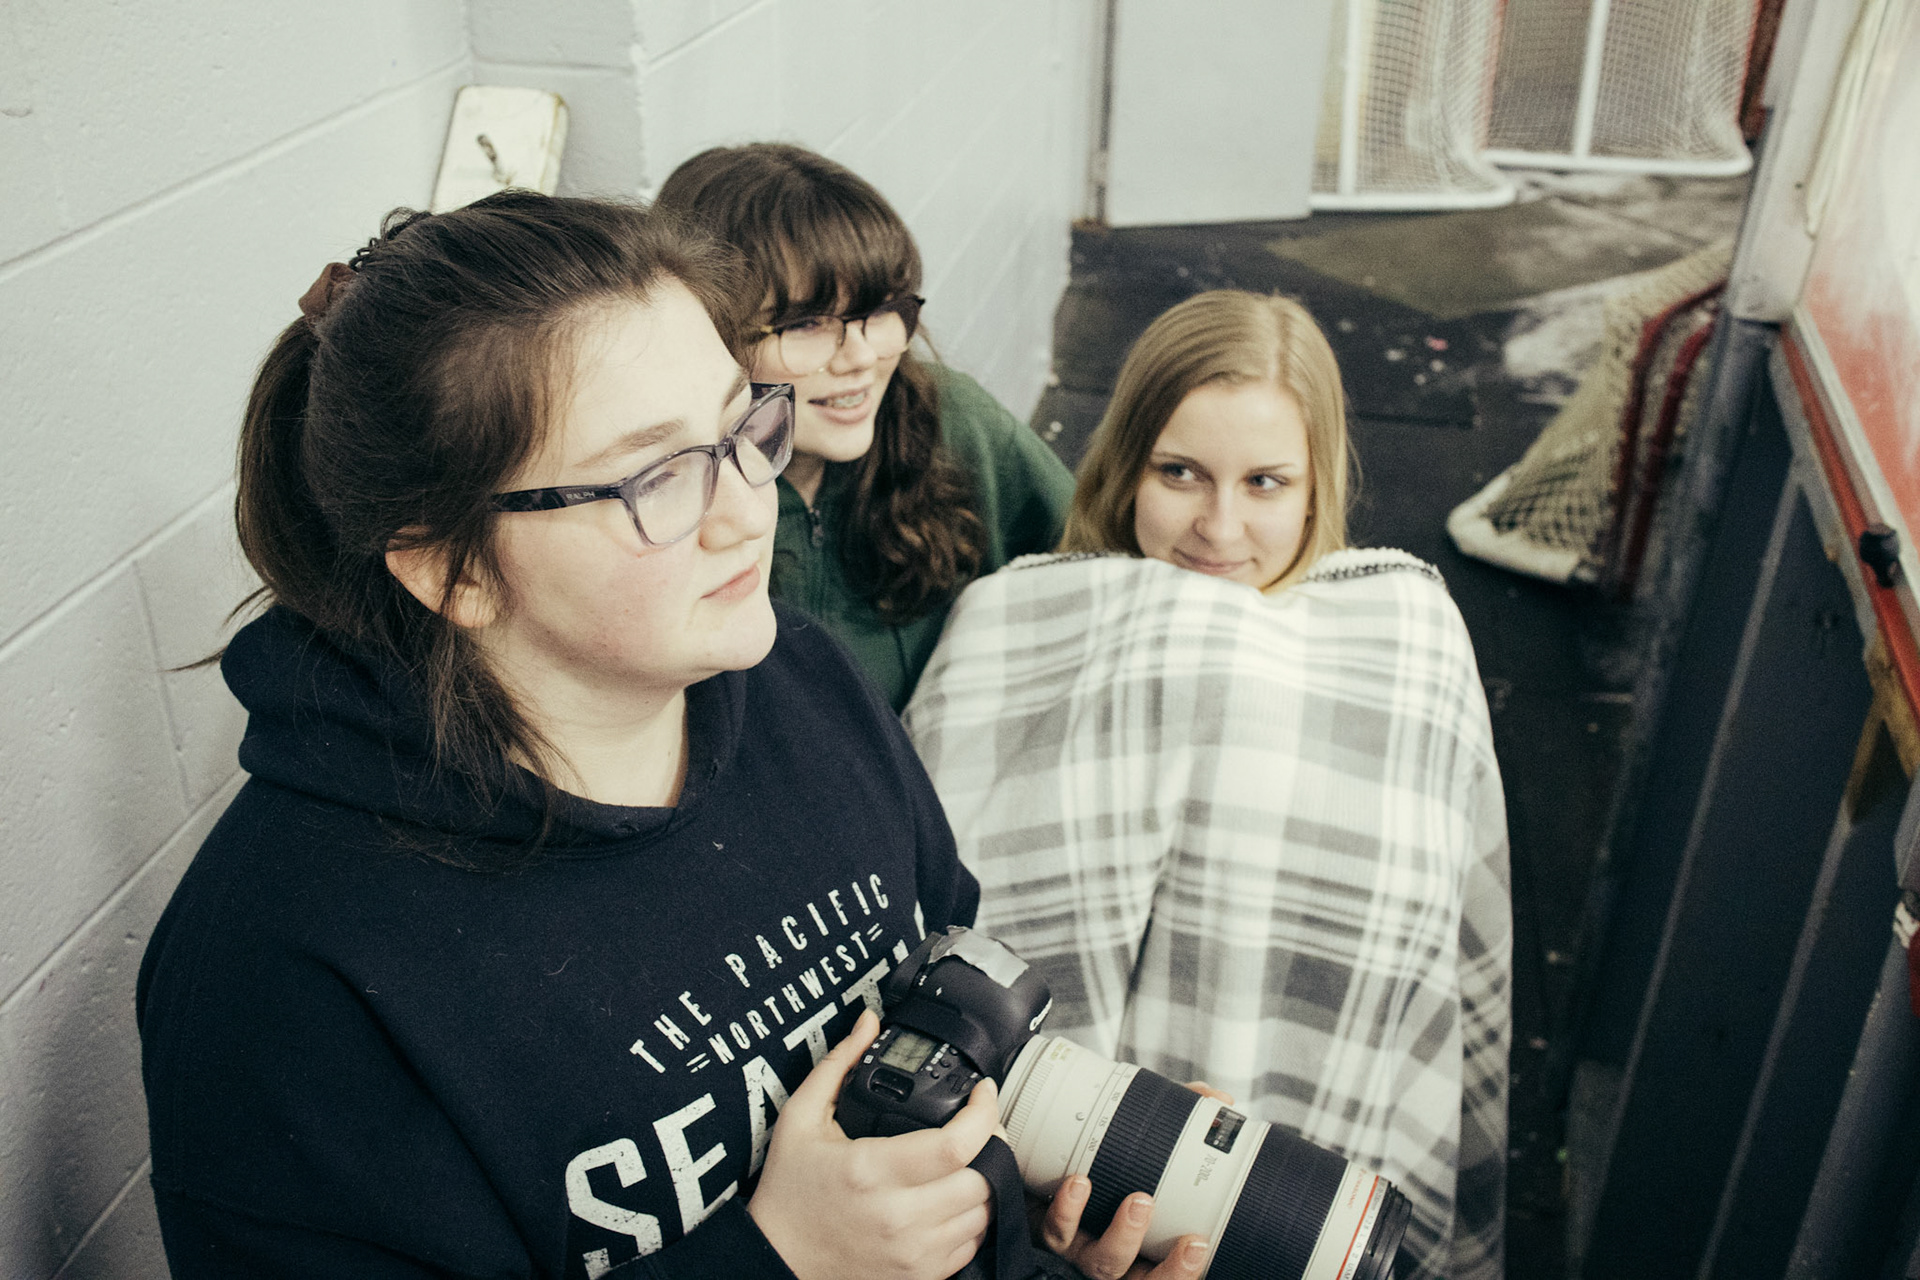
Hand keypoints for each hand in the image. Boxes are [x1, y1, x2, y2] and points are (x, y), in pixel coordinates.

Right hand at [748, 1009, 995, 1279]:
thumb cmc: (789, 1193)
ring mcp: (912, 1252)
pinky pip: (971, 1245)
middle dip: (992, 1144)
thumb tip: (868, 1022)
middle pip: (982, 1178)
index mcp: (871, 1170)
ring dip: (985, 1181)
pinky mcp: (919, 1276)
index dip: (983, 1113)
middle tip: (980, 1125)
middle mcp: (897, 1216)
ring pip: (983, 1213)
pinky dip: (972, 1218)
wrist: (775, 1261)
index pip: (955, 1145)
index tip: (984, 1093)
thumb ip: (838, 1064)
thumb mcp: (800, 1118)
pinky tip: (952, 1198)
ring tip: (967, 1160)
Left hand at [1036, 1081, 1230, 1279]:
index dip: (1184, 1269)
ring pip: (1102, 1262)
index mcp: (1146, 1251)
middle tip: (1164, 1218)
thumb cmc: (1109, 1165)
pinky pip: (1056, 1232)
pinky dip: (1067, 1211)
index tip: (1199, 1241)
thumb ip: (1184, 1120)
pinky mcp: (1051, 1233)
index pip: (1171, 1274)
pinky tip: (1077, 1185)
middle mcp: (1117, 1257)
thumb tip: (1219, 1101)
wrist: (1046, 1170)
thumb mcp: (1148, 1143)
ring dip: (1119, 1235)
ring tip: (1135, 1200)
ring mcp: (1083, 1249)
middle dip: (1162, 1263)